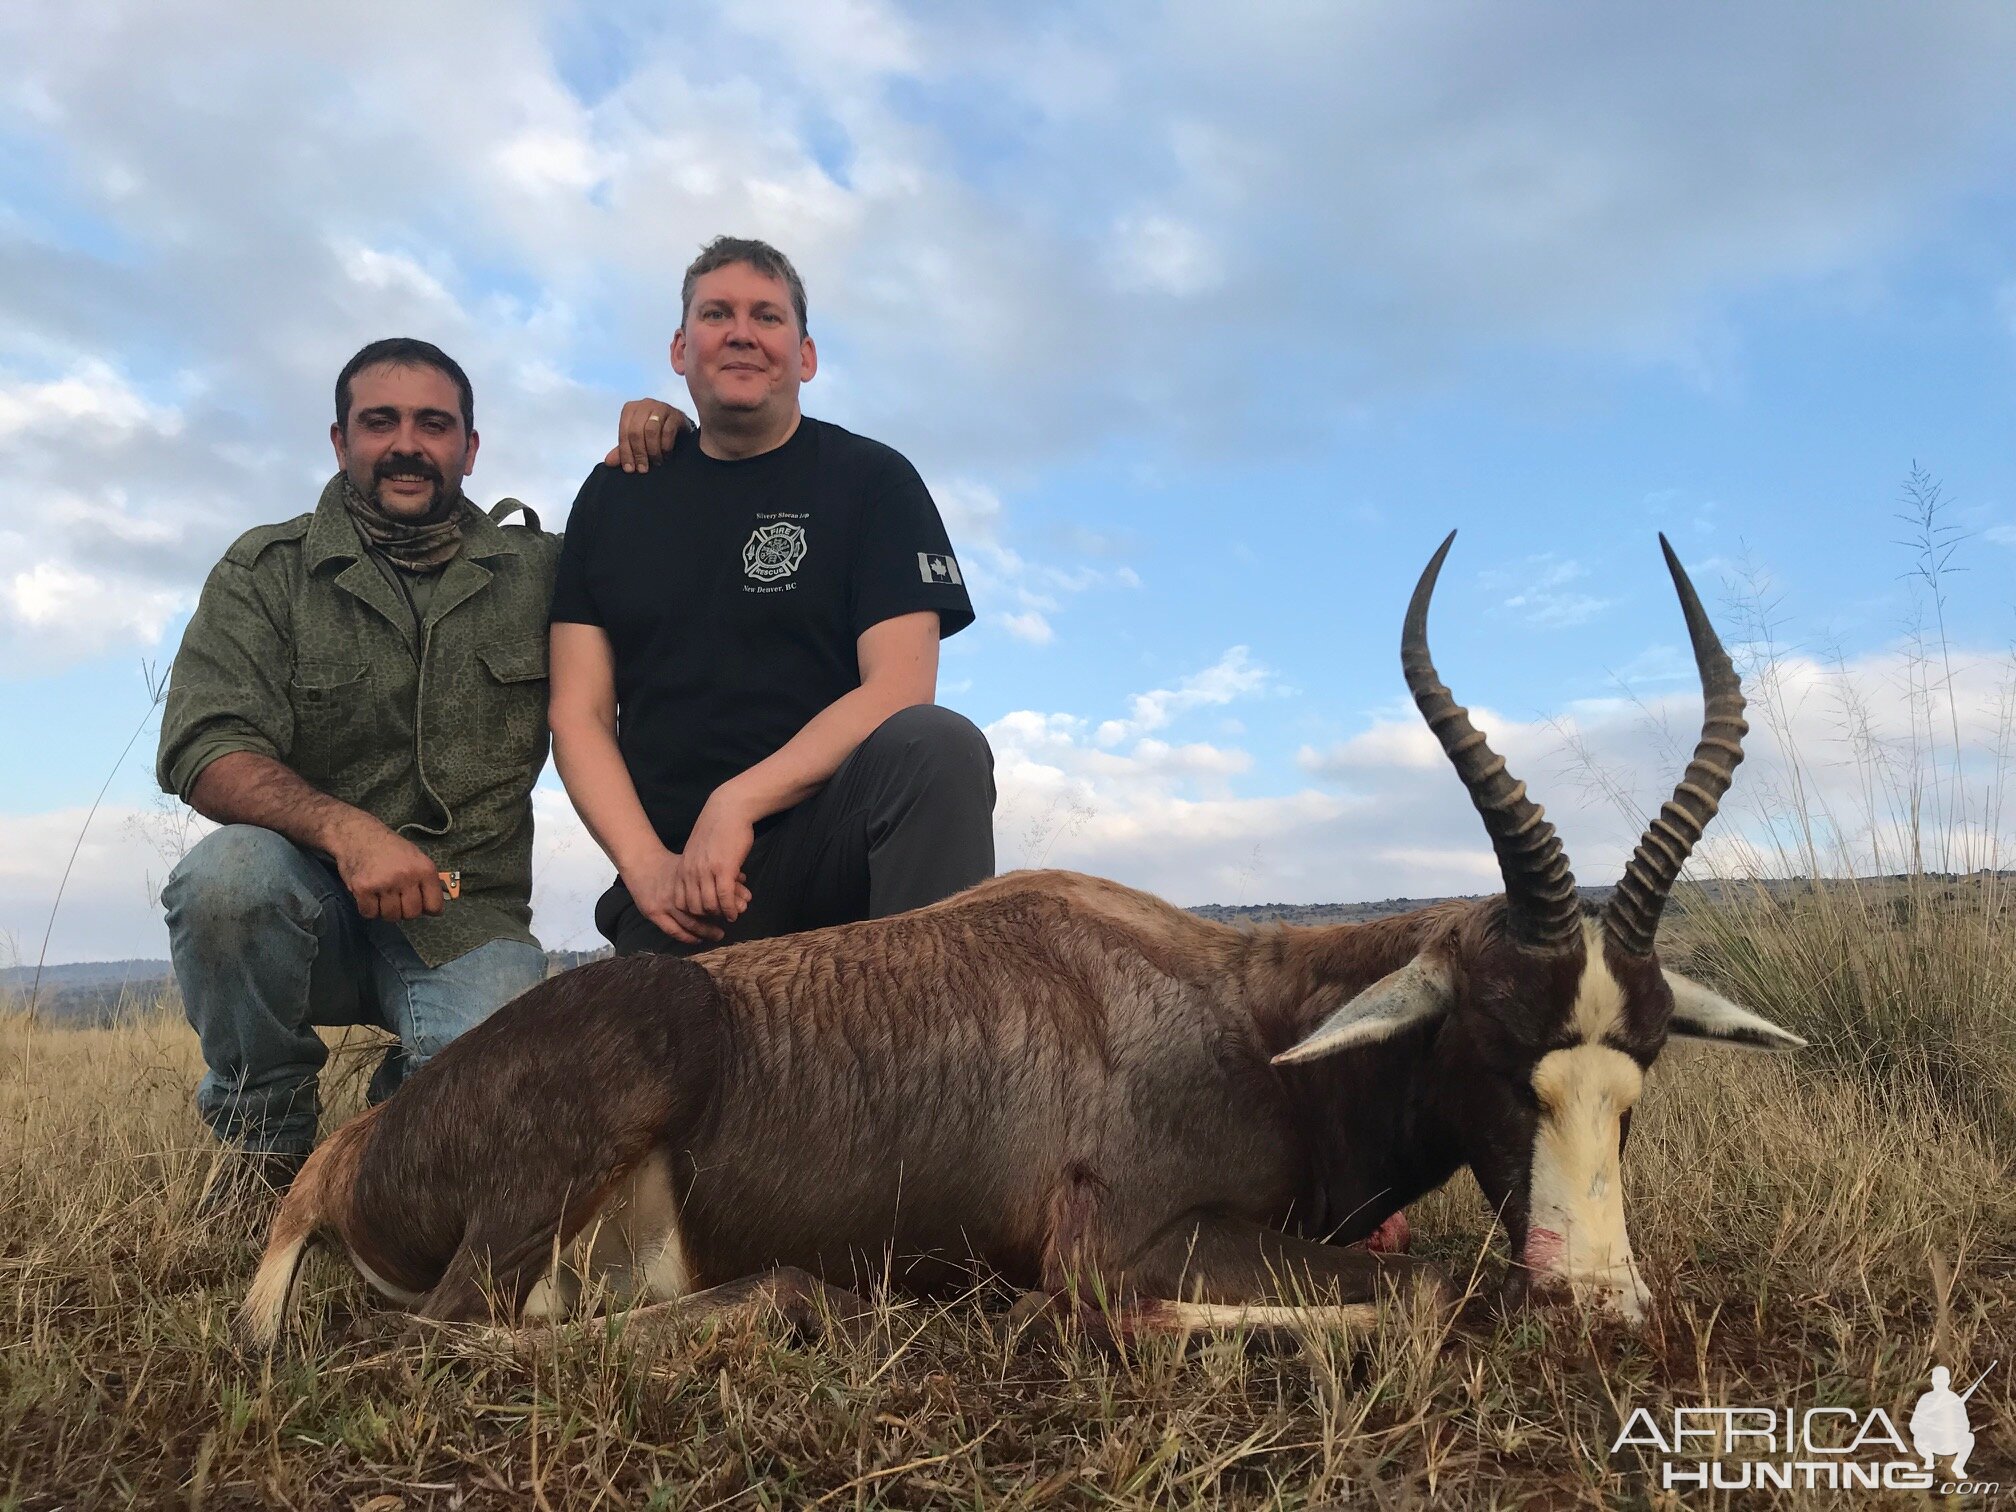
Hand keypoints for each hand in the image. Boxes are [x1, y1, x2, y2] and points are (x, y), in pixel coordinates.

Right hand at [328, 816, 445, 921]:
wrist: (359, 834)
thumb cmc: (390, 848)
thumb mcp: (417, 858)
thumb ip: (426, 882)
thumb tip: (434, 908)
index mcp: (424, 869)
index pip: (434, 906)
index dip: (428, 909)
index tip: (421, 905)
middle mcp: (406, 876)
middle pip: (411, 914)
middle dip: (405, 911)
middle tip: (397, 899)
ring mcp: (384, 883)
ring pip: (391, 916)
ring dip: (386, 910)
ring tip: (382, 895)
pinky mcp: (363, 888)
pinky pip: (369, 913)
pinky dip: (368, 909)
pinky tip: (369, 896)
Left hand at [604, 399, 690, 472]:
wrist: (678, 427)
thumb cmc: (654, 433)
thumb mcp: (636, 442)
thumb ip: (623, 450)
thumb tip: (608, 462)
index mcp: (630, 409)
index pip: (624, 432)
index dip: (626, 452)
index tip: (630, 469)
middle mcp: (644, 404)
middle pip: (636, 431)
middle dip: (639, 453)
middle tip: (643, 468)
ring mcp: (661, 407)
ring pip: (651, 430)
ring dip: (653, 450)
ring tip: (656, 462)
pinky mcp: (675, 414)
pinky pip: (668, 431)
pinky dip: (665, 446)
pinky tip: (666, 455)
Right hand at [623, 847, 733, 945]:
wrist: (641, 861)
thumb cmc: (670, 862)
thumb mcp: (694, 862)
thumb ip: (716, 871)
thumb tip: (743, 877)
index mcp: (688, 876)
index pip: (712, 892)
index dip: (727, 901)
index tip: (738, 906)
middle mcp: (677, 891)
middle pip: (704, 909)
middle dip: (719, 917)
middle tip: (732, 921)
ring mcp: (664, 903)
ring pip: (689, 922)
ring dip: (705, 930)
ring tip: (719, 934)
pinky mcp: (654, 912)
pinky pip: (673, 930)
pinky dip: (687, 937)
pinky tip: (697, 940)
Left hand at [674, 789, 756, 923]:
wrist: (729, 809)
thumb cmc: (718, 828)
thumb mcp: (698, 849)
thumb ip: (696, 866)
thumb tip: (700, 882)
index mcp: (684, 867)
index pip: (681, 900)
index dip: (693, 911)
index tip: (706, 912)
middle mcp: (692, 872)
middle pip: (694, 907)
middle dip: (708, 917)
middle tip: (720, 918)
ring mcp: (707, 871)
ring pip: (710, 905)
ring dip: (721, 914)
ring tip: (731, 915)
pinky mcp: (724, 869)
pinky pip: (725, 898)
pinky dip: (730, 909)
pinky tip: (736, 912)